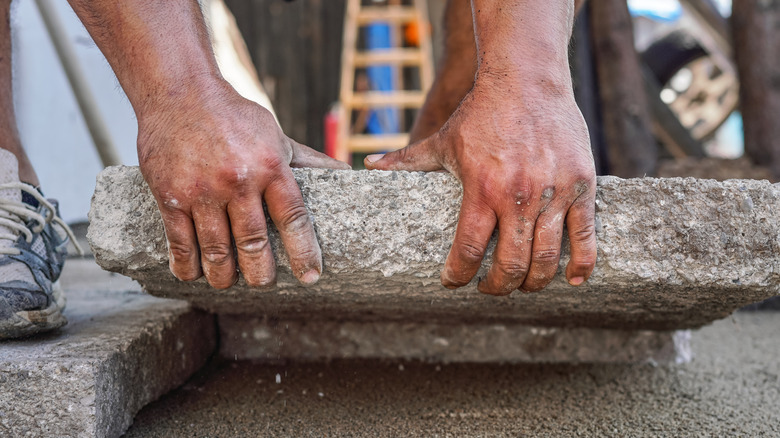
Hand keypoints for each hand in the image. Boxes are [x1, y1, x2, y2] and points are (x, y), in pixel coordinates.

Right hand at [137, 81, 348, 288]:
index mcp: (270, 166)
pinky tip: (193, 274)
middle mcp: (238, 180)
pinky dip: (187, 265)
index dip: (304, 251)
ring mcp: (202, 190)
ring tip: (228, 281)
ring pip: (216, 250)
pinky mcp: (169, 195)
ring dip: (224, 275)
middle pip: (254, 243)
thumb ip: (310, 161)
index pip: (294, 218)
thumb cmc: (234, 117)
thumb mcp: (277, 135)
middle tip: (262, 282)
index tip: (310, 276)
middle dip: (260, 273)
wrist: (179, 92)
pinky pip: (180, 243)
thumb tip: (348, 173)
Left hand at [365, 77, 596, 294]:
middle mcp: (518, 196)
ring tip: (523, 284)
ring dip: (533, 282)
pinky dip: (582, 264)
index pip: (467, 250)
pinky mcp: (581, 185)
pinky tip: (573, 280)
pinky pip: (585, 235)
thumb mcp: (441, 140)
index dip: (458, 275)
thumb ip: (406, 160)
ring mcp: (553, 192)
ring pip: (546, 257)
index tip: (453, 282)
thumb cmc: (481, 112)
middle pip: (510, 265)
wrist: (527, 79)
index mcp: (481, 189)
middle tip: (490, 288)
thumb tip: (369, 166)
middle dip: (497, 287)